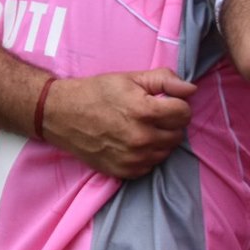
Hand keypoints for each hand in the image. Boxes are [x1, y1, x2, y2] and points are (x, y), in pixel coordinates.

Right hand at [41, 69, 194, 178]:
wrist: (58, 114)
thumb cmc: (94, 93)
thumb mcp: (128, 78)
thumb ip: (164, 80)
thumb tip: (191, 89)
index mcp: (144, 111)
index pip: (184, 112)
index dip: (176, 104)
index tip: (163, 102)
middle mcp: (141, 137)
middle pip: (178, 134)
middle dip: (168, 123)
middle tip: (149, 115)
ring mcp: (133, 157)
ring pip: (166, 151)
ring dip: (159, 140)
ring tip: (140, 129)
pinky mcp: (123, 171)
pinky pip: (150, 165)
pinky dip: (146, 155)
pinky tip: (131, 143)